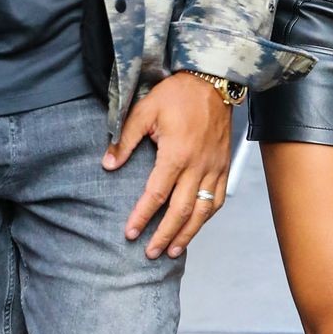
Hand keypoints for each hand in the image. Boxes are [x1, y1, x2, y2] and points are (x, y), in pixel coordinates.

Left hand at [102, 72, 231, 258]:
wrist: (214, 81)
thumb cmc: (177, 94)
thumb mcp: (144, 109)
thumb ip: (125, 139)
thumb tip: (108, 164)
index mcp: (176, 154)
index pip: (156, 194)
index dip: (142, 216)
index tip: (130, 233)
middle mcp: (198, 166)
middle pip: (181, 211)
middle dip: (164, 235)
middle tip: (150, 252)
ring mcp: (214, 168)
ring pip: (202, 210)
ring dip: (187, 234)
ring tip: (172, 250)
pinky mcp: (224, 166)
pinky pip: (217, 198)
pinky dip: (206, 217)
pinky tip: (196, 227)